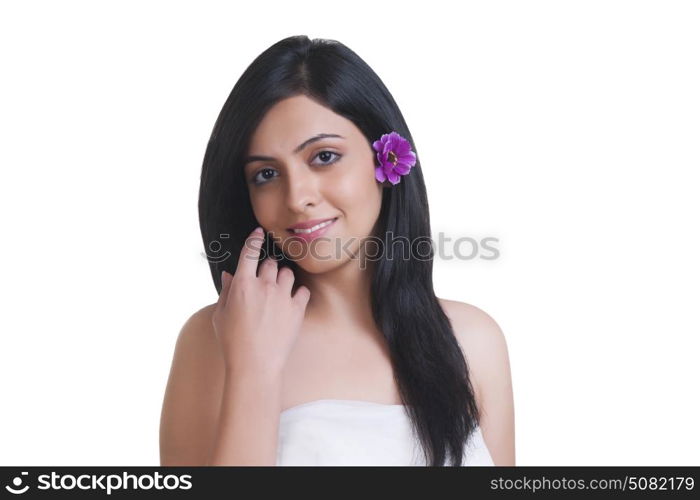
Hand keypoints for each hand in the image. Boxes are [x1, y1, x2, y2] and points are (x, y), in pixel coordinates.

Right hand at [212, 227, 310, 378]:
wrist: (255, 365)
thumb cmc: (232, 342)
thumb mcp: (220, 315)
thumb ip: (225, 292)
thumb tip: (229, 276)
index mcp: (242, 284)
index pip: (249, 252)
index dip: (254, 239)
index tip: (258, 233)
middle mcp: (264, 285)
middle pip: (270, 263)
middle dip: (266, 268)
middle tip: (263, 281)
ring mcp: (283, 296)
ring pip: (287, 274)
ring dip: (282, 279)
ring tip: (277, 292)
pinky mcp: (297, 309)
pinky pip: (302, 290)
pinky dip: (297, 293)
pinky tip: (291, 301)